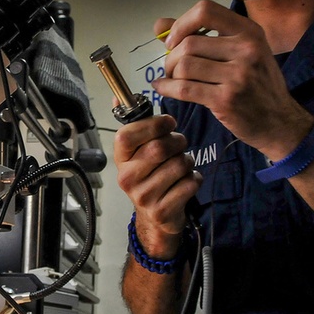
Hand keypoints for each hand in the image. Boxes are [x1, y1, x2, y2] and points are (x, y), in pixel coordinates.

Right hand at [114, 114, 199, 257]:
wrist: (155, 217)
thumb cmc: (149, 176)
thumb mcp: (136, 152)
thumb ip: (133, 124)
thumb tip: (118, 96)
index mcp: (120, 159)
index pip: (127, 135)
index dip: (153, 124)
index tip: (168, 123)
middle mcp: (127, 178)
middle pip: (159, 148)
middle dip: (178, 141)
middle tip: (180, 144)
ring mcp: (144, 196)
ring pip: (179, 164)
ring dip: (188, 161)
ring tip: (182, 166)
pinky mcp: (162, 210)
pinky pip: (190, 183)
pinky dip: (195, 178)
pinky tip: (186, 182)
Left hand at [152, 2, 312, 158]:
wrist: (280, 121)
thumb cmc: (257, 85)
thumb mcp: (240, 52)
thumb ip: (202, 34)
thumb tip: (160, 25)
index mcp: (250, 31)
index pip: (205, 10)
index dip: (181, 23)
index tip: (172, 40)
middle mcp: (247, 49)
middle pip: (189, 42)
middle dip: (171, 56)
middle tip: (171, 67)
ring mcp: (238, 75)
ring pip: (184, 65)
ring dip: (170, 73)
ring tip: (173, 79)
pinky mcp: (226, 99)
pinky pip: (184, 88)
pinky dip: (167, 88)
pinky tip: (163, 88)